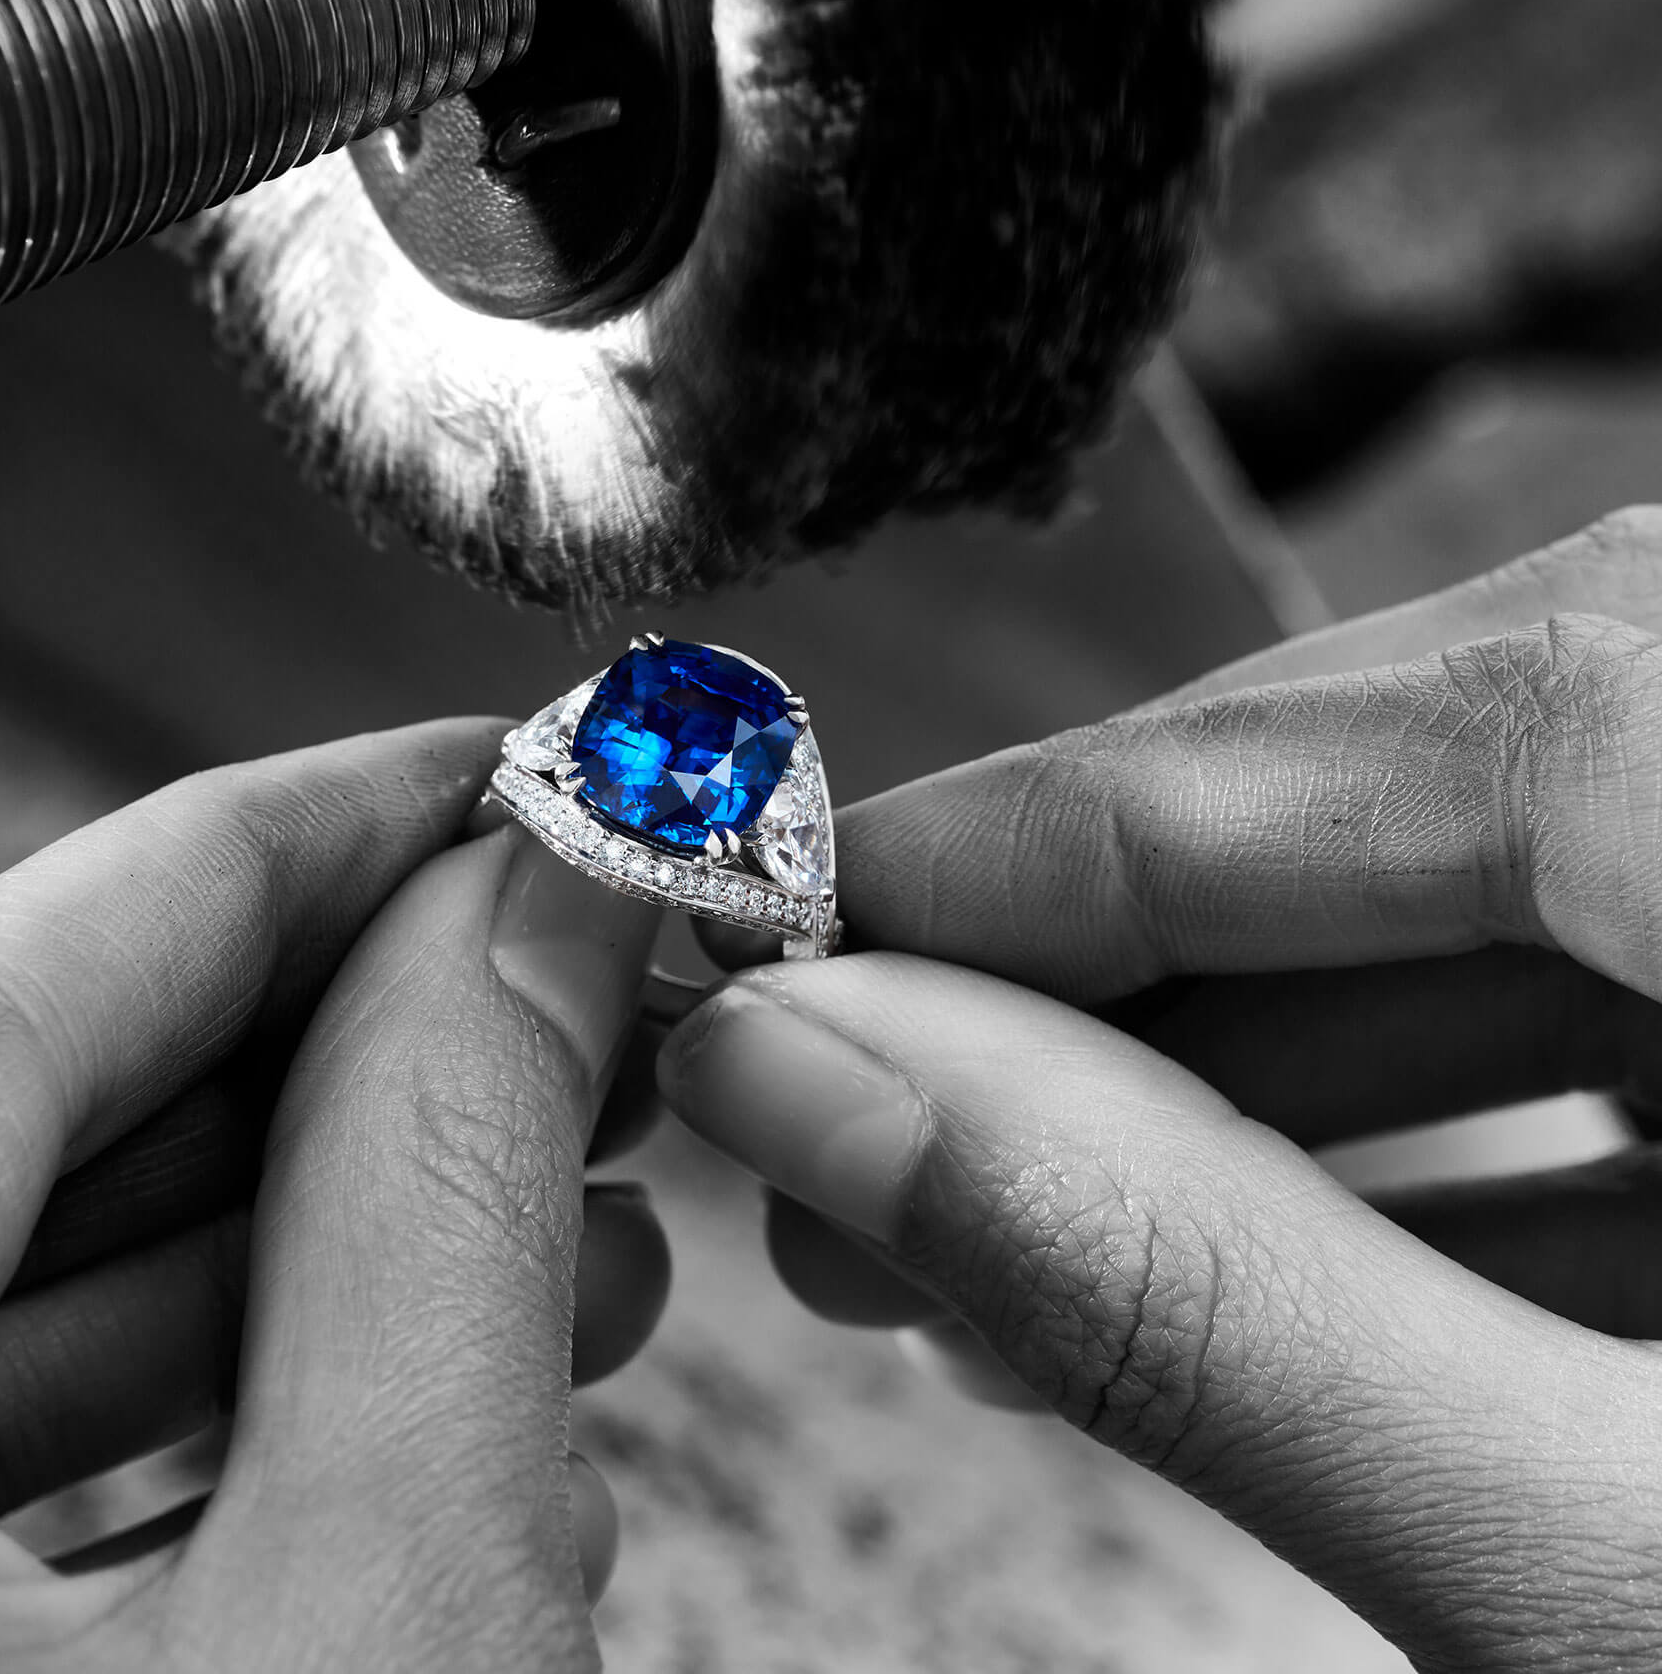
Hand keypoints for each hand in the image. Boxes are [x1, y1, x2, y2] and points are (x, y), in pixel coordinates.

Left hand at [0, 721, 667, 1672]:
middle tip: (543, 982)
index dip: (275, 849)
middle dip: (306, 1058)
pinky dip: (182, 1438)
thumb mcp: (378, 1632)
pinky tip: (423, 1419)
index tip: (478, 777)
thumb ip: (436, 1222)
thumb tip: (523, 913)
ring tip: (560, 1228)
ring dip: (281, 1261)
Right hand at [660, 508, 1661, 1672]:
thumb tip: (802, 1082)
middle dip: (1097, 982)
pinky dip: (1465, 1128)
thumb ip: (1195, 1292)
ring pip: (1521, 874)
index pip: (1316, 742)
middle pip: (1413, 770)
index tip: (749, 952)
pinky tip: (1258, 1259)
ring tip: (988, 1225)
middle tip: (835, 1126)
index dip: (979, 861)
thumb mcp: (1623, 1581)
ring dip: (1258, 1070)